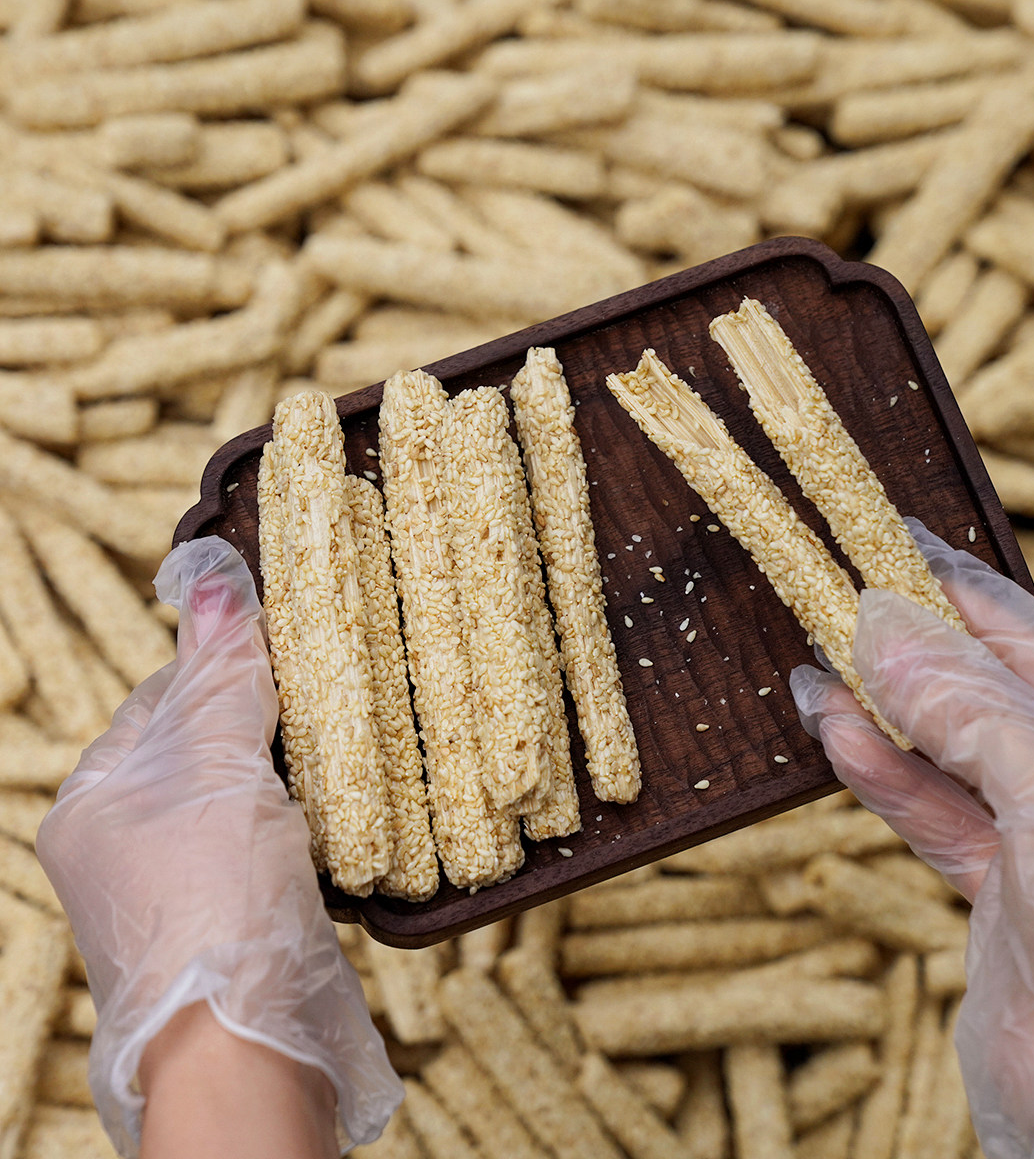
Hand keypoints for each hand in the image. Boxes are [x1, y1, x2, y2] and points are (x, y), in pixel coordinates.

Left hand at [36, 537, 401, 1157]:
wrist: (242, 1045)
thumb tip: (212, 582)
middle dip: (266, 719)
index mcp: (93, 802)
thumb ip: (222, 677)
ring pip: (243, 798)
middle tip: (332, 689)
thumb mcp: (217, 767)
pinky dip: (303, 821)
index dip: (226, 666)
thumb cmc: (211, 896)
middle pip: (205, 748)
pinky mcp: (231, 921)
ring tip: (346, 742)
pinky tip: (341, 809)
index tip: (289, 644)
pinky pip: (266, 845)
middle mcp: (124, 845)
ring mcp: (177, 889)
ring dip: (292, 772)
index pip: (162, 699)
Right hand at [792, 521, 1033, 1158]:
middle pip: (982, 687)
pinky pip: (929, 812)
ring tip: (812, 656)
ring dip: (879, 705)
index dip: (960, 584)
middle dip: (910, 640)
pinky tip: (834, 731)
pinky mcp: (1000, 894)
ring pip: (946, 748)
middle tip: (835, 585)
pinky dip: (878, 772)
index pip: (1033, 637)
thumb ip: (967, 708)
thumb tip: (880, 625)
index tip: (894, 536)